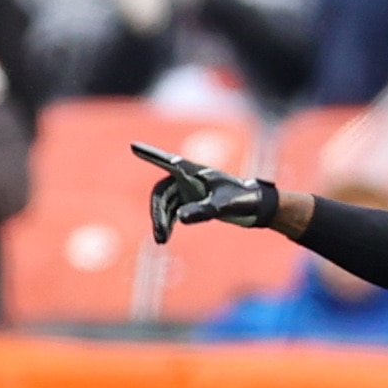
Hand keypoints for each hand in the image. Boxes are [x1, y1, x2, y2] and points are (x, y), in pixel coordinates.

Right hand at [135, 145, 280, 241]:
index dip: (150, 154)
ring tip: (161, 241)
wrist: (254, 206)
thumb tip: (181, 218)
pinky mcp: (190, 200)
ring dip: (161, 221)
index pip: (168, 161)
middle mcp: (186, 178)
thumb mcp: (222, 207)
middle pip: (161, 192)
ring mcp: (187, 190)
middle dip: (158, 213)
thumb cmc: (241, 200)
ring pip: (164, 204)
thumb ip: (202, 210)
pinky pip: (171, 210)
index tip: (134, 146)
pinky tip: (166, 236)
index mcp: (193, 172)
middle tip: (160, 235)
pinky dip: (167, 222)